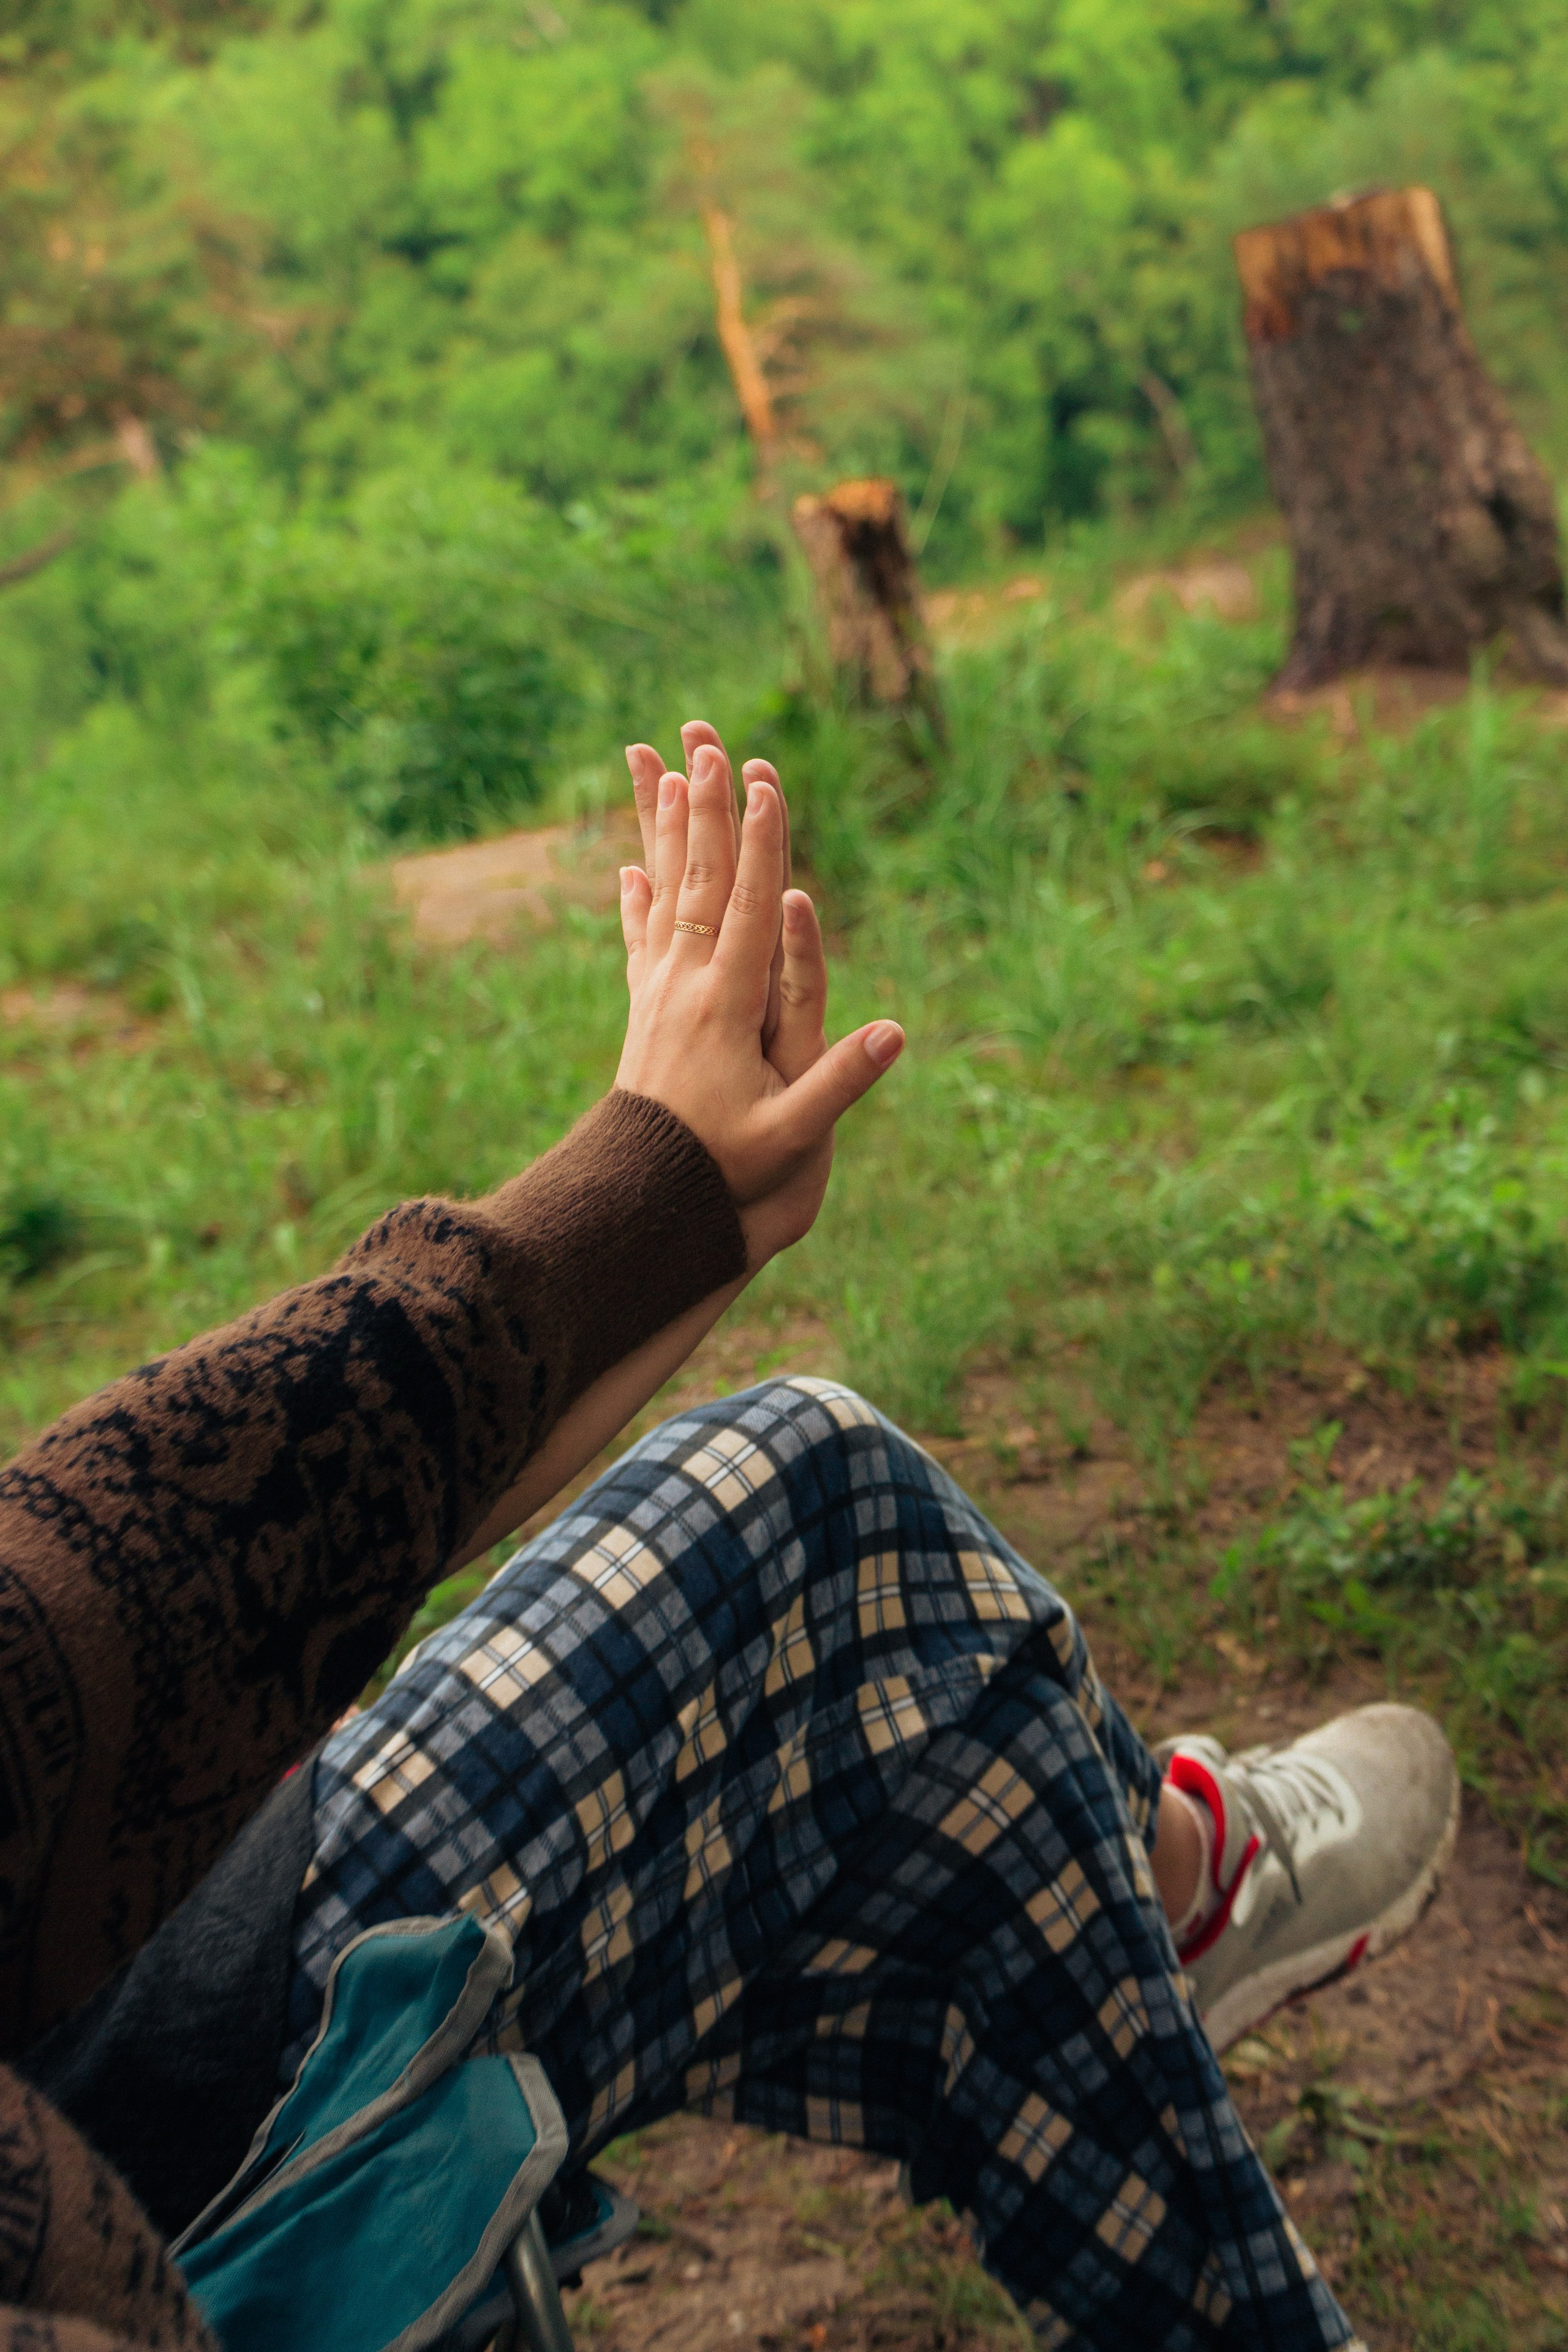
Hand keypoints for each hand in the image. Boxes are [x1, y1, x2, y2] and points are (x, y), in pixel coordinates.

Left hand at [618, 724, 902, 1268]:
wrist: (642, 1201)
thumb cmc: (725, 1172)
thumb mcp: (791, 1138)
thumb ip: (841, 1082)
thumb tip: (895, 1034)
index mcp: (723, 1006)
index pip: (745, 906)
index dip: (758, 842)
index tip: (762, 780)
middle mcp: (683, 986)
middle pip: (696, 879)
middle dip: (704, 808)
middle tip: (704, 741)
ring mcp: (658, 995)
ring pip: (661, 893)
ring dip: (664, 830)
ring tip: (662, 772)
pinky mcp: (643, 1013)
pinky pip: (639, 940)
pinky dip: (636, 899)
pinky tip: (629, 872)